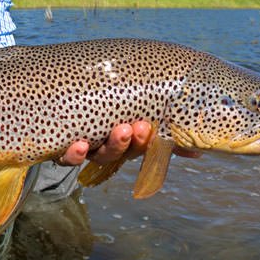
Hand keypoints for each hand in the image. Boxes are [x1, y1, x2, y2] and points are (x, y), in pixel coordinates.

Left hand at [58, 121, 201, 166]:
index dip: (145, 142)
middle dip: (130, 142)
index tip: (148, 127)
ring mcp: (84, 148)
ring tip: (117, 131)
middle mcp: (105, 146)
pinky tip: (80, 145)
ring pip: (98, 156)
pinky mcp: (61, 147)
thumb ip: (167, 136)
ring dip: (110, 147)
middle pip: (119, 152)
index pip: (138, 146)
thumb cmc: (108, 111)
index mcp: (124, 141)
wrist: (58, 101)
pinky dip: (74, 155)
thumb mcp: (138, 119)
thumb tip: (201, 150)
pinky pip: (67, 158)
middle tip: (137, 127)